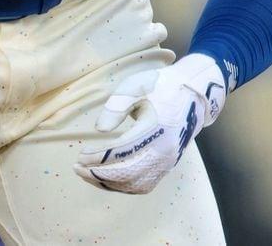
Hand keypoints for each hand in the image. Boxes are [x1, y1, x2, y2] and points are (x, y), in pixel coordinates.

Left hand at [74, 54, 226, 194]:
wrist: (193, 95)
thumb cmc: (161, 87)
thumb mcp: (137, 85)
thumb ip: (117, 105)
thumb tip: (100, 129)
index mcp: (156, 128)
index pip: (121, 150)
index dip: (98, 157)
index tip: (80, 155)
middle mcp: (164, 150)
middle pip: (127, 173)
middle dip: (98, 174)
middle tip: (78, 168)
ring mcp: (167, 162)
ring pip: (134, 184)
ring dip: (108, 183)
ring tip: (87, 174)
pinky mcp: (167, 167)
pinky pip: (143, 185)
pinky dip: (123, 186)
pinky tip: (107, 178)